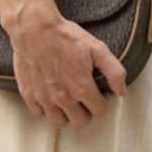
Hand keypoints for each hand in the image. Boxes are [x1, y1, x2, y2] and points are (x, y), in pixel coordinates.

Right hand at [8, 12, 126, 127]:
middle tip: (85, 98)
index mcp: (81, 88)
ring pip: (60, 122)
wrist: (34, 29)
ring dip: (66, 114)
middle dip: (87, 112)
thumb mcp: (98, 49)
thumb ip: (114, 72)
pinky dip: (46, 109)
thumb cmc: (65, 37)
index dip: (104, 101)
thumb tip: (122, 92)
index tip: (101, 93)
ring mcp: (44, 98)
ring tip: (68, 100)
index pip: (100, 111)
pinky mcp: (28, 95)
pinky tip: (50, 96)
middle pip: (81, 122)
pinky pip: (39, 113)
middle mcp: (63, 98)